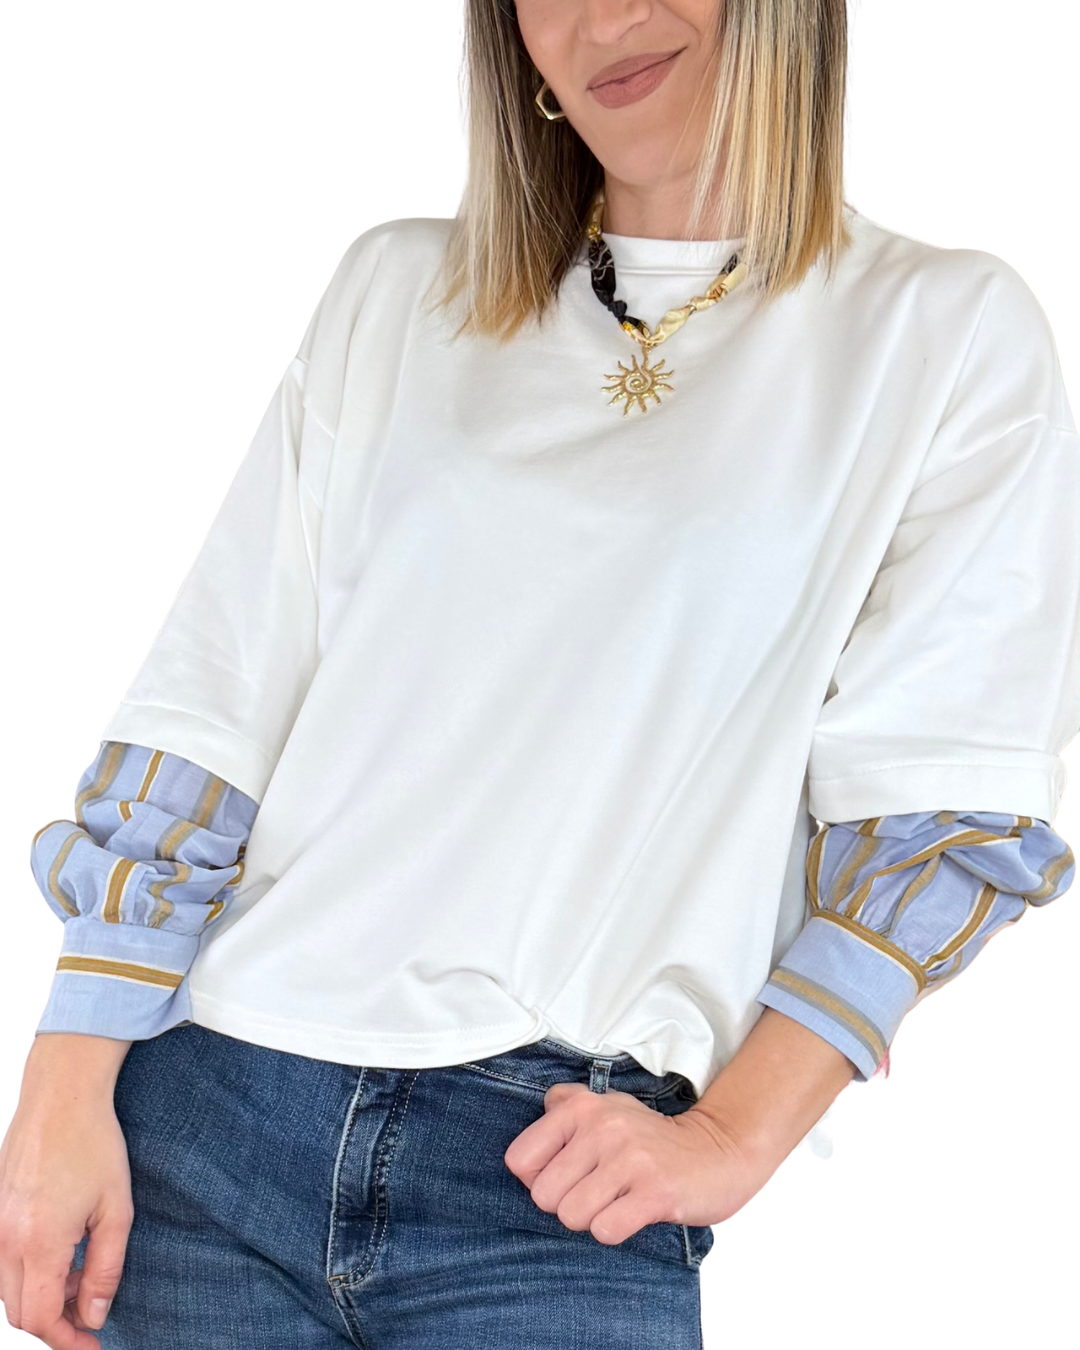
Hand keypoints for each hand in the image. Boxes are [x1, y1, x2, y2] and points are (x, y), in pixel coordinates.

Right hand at [0, 1033, 133, 1348]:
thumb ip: (105, 1268)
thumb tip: (94, 1315)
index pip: (40, 1318)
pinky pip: (2, 1262)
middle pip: (19, 1310)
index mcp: (38, 1242)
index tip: (91, 1344)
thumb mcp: (115, 1209)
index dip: (66, 1340)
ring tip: (81, 1275)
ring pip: (7, 1289)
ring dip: (41, 1296)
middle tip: (89, 1312)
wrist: (61, 1096)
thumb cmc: (93, 1144)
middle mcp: (4, 1239)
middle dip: (54, 1321)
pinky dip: (28, 1272)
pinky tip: (62, 1252)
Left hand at [502, 1009, 856, 1247]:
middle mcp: (603, 1127)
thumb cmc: (653, 1137)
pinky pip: (606, 1230)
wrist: (719, 1149)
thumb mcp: (608, 1106)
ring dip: (591, 1219)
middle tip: (597, 1193)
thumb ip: (565, 1105)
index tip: (565, 1176)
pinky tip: (633, 1214)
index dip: (537, 1178)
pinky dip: (615, 1230)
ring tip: (616, 1202)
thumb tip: (533, 1123)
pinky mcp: (655, 1191)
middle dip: (565, 1204)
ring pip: (571, 1216)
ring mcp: (630, 1158)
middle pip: (543, 1195)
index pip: (520, 1160)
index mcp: (583, 1108)